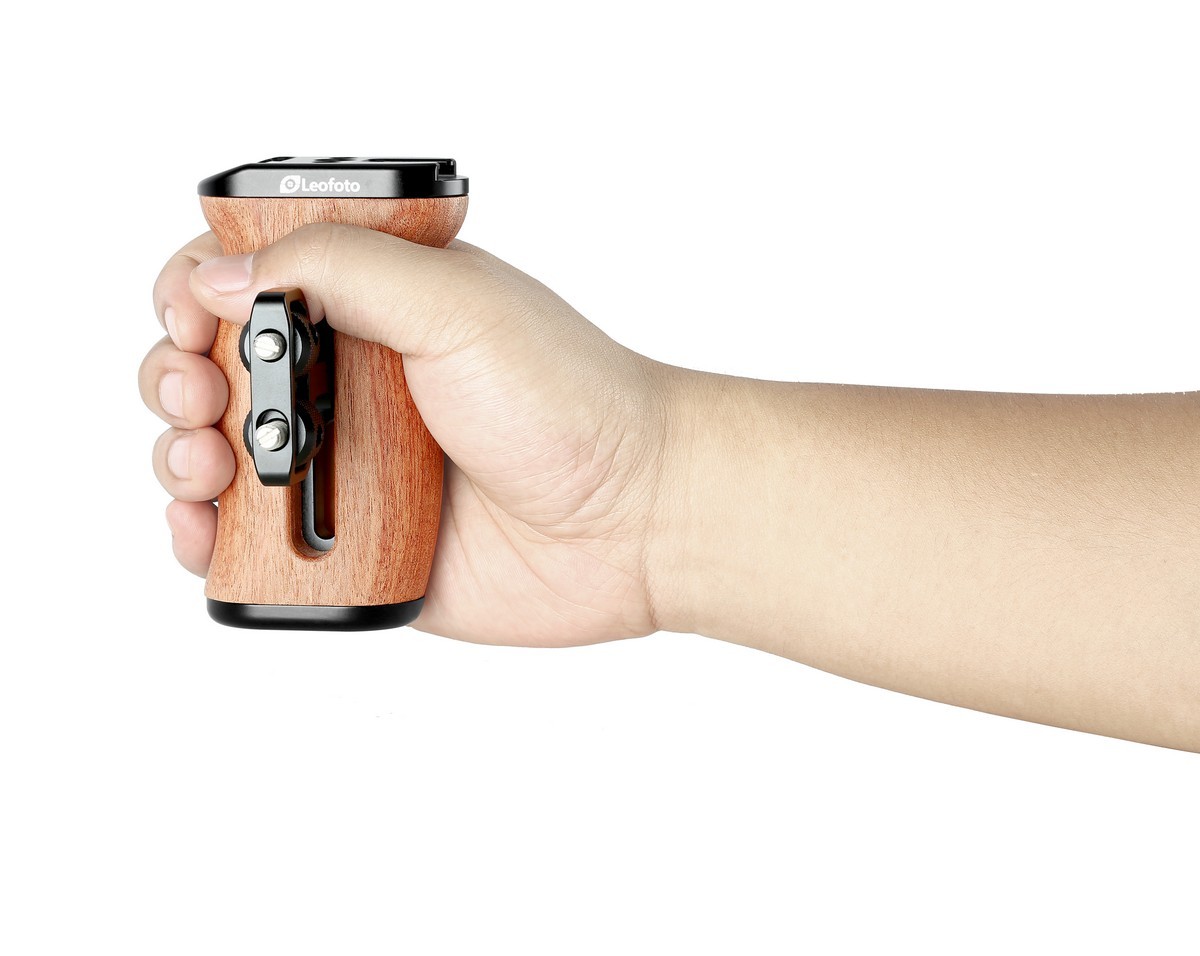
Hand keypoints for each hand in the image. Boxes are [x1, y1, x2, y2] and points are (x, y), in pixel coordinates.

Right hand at [140, 225, 671, 645]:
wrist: (637, 518)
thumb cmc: (572, 402)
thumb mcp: (456, 303)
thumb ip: (340, 268)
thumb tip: (222, 275)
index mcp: (375, 309)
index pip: (249, 280)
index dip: (197, 291)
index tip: (192, 315)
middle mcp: (354, 385)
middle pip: (215, 370)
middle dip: (176, 376)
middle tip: (200, 393)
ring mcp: (352, 470)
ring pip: (222, 458)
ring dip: (180, 455)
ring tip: (209, 461)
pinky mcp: (357, 549)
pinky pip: (258, 545)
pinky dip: (210, 538)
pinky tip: (206, 527)